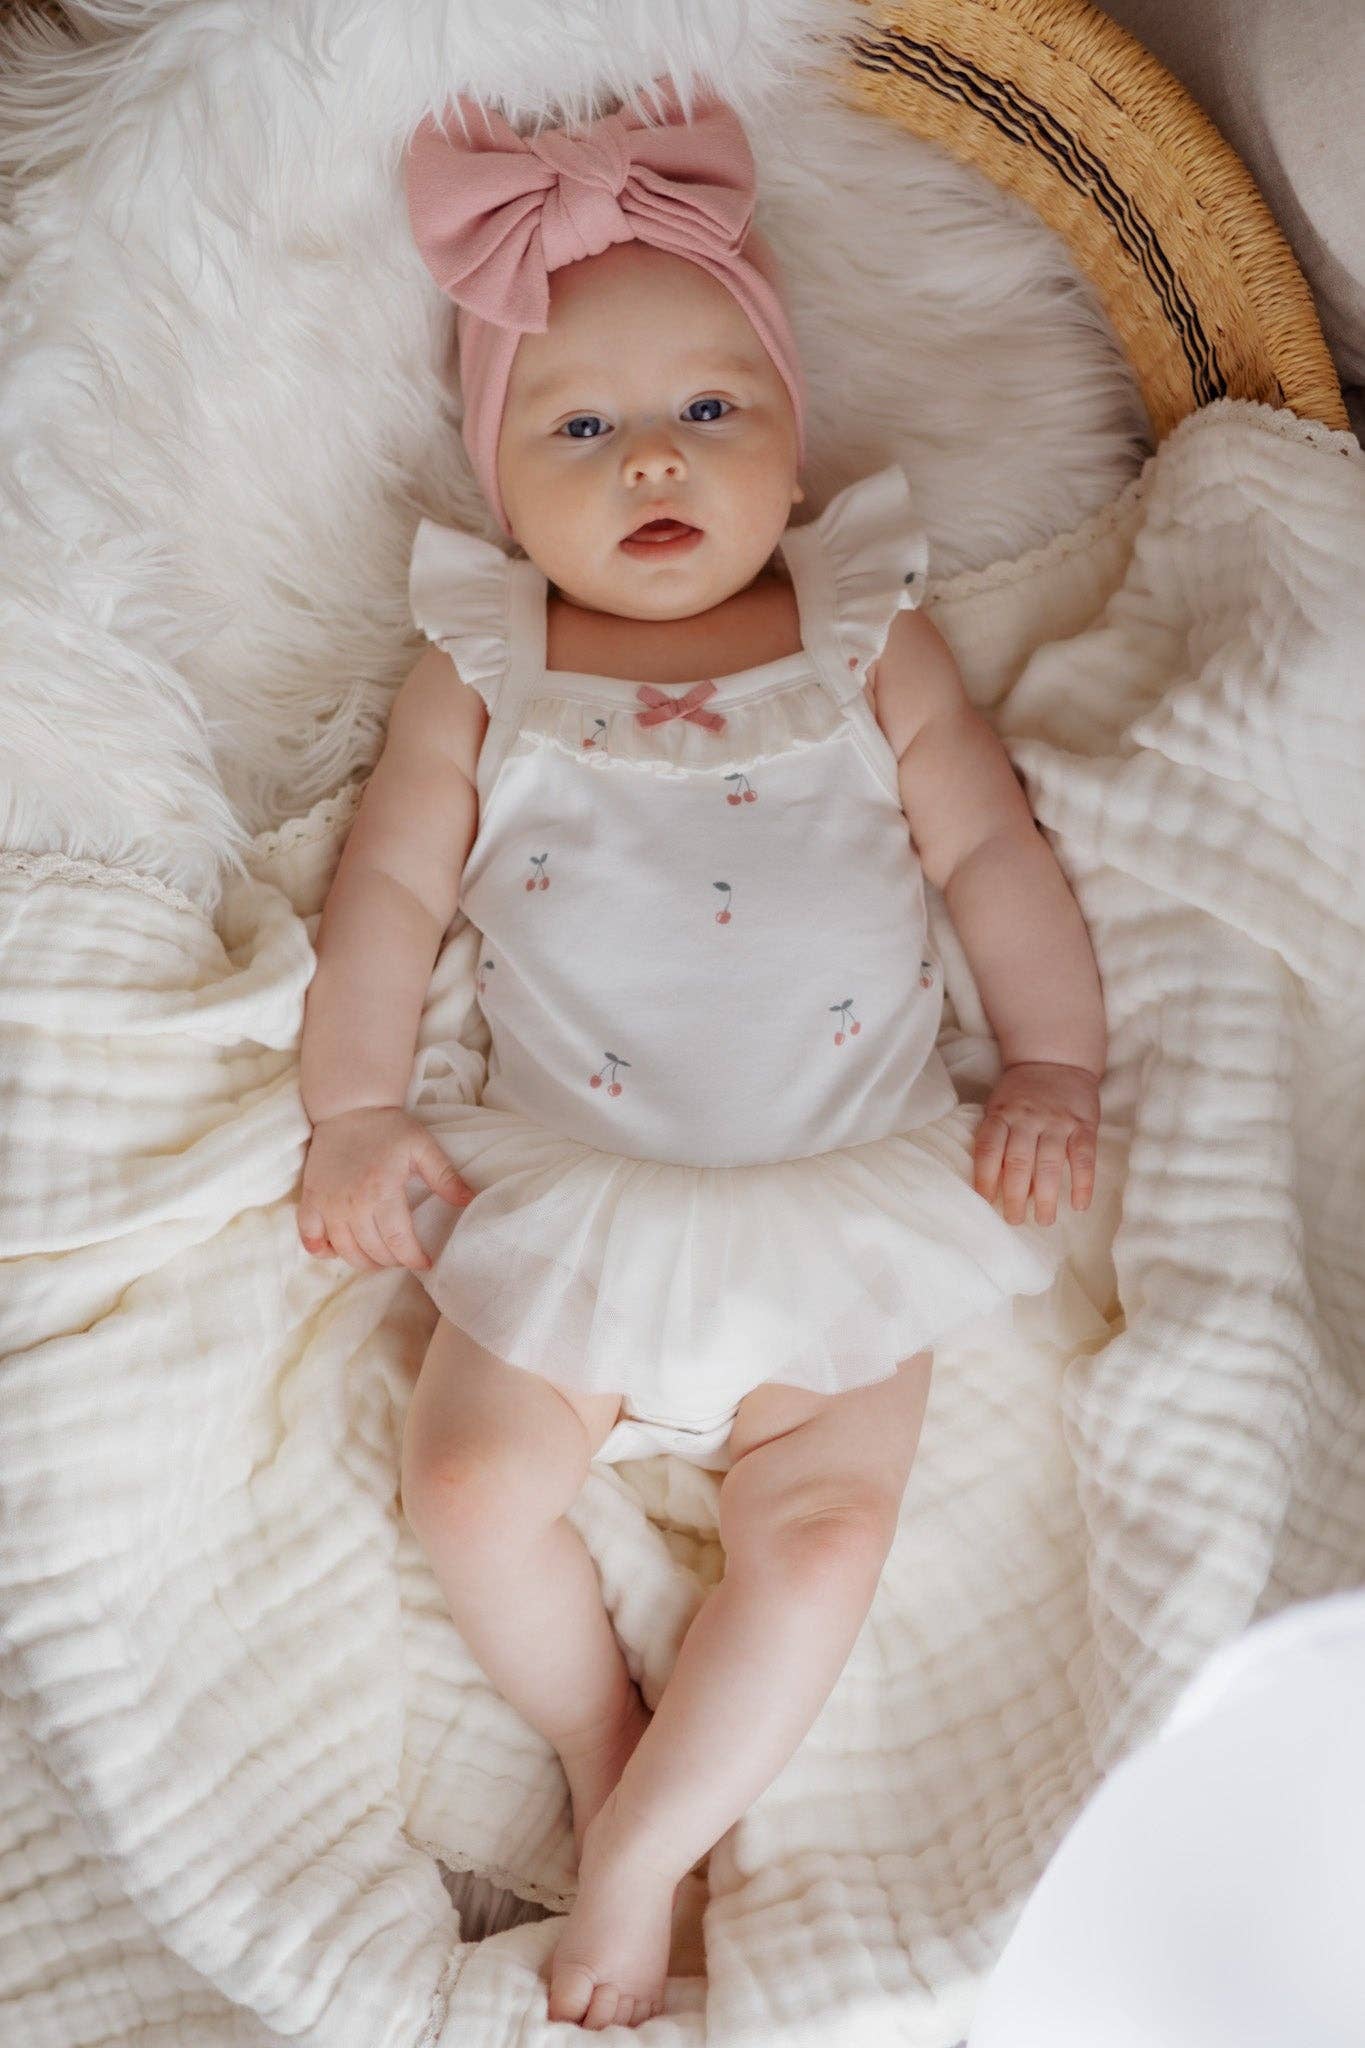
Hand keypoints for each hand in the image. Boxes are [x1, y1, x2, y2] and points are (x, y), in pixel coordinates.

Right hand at [297, 1105, 474, 1270]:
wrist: (349, 1107)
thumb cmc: (389, 1128)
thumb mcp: (423, 1147)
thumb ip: (445, 1177)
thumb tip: (468, 1201)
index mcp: (382, 1190)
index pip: (398, 1242)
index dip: (414, 1258)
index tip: (425, 1262)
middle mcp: (352, 1203)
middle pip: (373, 1252)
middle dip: (394, 1261)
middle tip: (404, 1255)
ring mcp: (328, 1204)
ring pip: (345, 1251)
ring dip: (365, 1262)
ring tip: (380, 1257)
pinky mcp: (310, 1200)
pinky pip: (310, 1238)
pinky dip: (323, 1250)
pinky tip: (338, 1249)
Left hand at [972, 1061, 1098, 1224]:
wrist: (1056, 1059)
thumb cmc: (1021, 1094)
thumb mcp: (1000, 1107)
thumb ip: (998, 1139)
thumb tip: (995, 1186)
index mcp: (1002, 1115)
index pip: (988, 1149)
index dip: (984, 1177)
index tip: (984, 1203)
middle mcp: (1027, 1119)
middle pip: (1018, 1161)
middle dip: (1014, 1196)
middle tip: (1014, 1220)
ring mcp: (1057, 1122)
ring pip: (1049, 1163)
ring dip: (1046, 1196)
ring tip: (1044, 1220)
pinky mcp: (1083, 1125)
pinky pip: (1083, 1157)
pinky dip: (1082, 1183)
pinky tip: (1078, 1204)